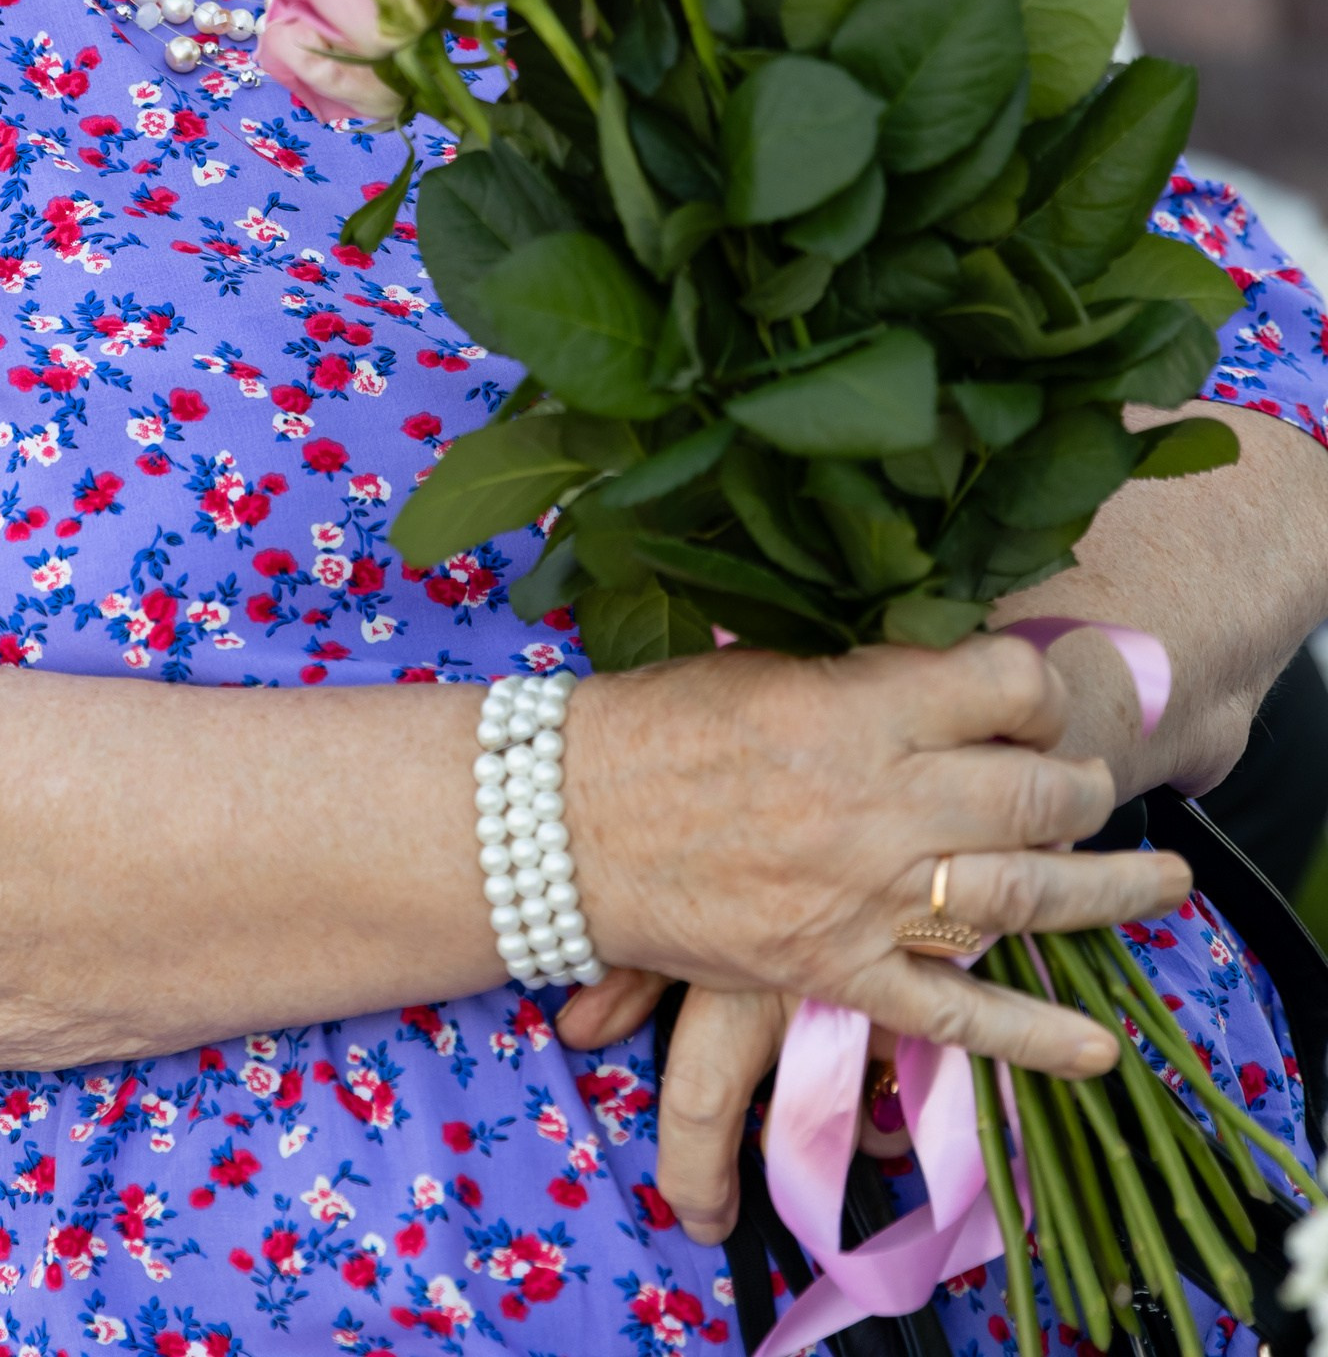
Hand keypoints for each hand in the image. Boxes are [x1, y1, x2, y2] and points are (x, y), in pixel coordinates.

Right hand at [562, 633, 1190, 1081]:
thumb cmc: (654, 723)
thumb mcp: (767, 663)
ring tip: (1149, 879)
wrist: (560, 820)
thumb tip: (953, 676)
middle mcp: (877, 799)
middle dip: (1076, 785)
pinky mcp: (834, 969)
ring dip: (1099, 888)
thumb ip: (866, 676)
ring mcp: (861, 893)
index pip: (1004, 687)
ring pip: (1021, 895)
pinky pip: (952, 1013)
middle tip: (1085, 783)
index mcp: (855, 705)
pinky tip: (1097, 1047)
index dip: (1034, 690)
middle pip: (1034, 792)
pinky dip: (1031, 1037)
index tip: (1030, 697)